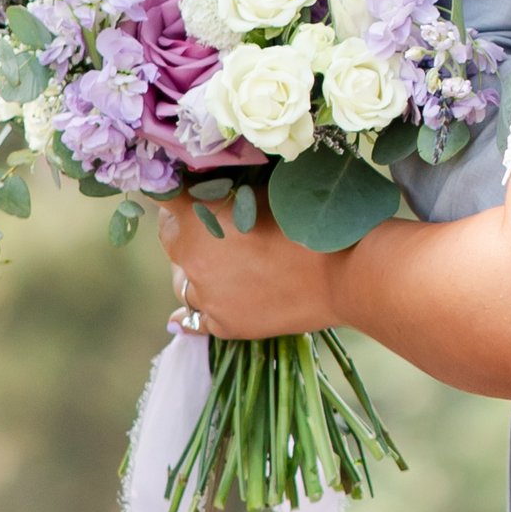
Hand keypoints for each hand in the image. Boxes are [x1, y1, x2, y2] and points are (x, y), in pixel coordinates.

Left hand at [155, 195, 343, 339]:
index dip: (178, 192)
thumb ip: (228, 189)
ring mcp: (205, 294)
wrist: (345, 271)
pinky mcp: (223, 323)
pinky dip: (198, 310)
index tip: (189, 190)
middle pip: (170, 239)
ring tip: (224, 265)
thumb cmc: (311, 219)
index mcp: (197, 213)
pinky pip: (193, 319)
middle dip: (185, 229)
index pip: (165, 197)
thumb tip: (207, 187)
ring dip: (194, 270)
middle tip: (212, 225)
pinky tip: (199, 307)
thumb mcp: (264, 189)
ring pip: (183, 280)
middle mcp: (190, 256)